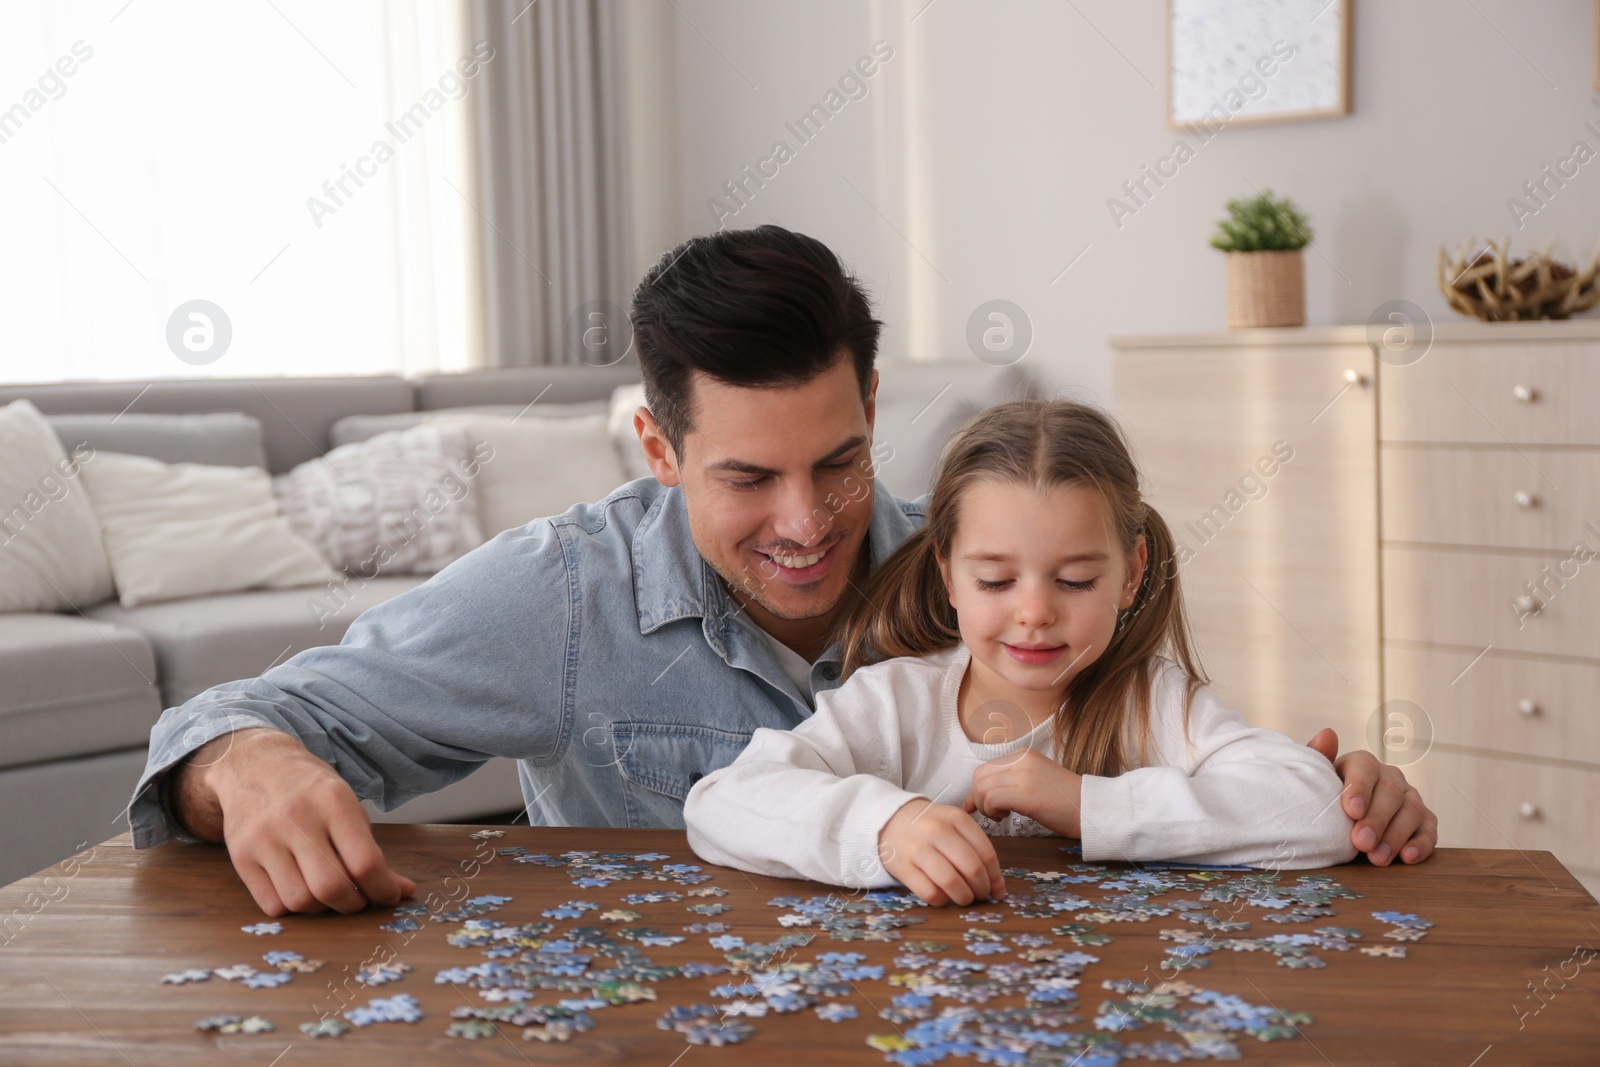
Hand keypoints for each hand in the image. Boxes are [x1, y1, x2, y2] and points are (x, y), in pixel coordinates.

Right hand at [173, 728, 415, 915]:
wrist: (256, 766)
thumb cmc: (311, 790)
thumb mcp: (348, 806)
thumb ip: (372, 851)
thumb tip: (402, 890)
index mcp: (334, 802)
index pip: (365, 862)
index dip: (383, 889)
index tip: (389, 896)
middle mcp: (297, 819)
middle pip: (331, 887)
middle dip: (354, 904)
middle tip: (359, 899)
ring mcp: (264, 839)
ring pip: (300, 901)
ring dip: (323, 909)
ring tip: (330, 895)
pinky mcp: (240, 857)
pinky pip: (272, 904)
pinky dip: (294, 909)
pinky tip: (302, 890)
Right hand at [877, 798, 1005, 905]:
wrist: (891, 820)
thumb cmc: (931, 826)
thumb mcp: (955, 825)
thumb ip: (977, 850)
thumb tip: (998, 889)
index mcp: (956, 818)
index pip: (986, 854)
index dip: (995, 878)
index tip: (996, 890)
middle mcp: (937, 830)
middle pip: (972, 869)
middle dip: (982, 889)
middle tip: (980, 895)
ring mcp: (917, 848)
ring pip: (952, 883)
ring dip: (964, 898)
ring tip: (964, 898)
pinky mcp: (902, 867)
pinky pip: (930, 893)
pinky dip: (942, 901)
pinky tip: (943, 896)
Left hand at [963, 747, 1083, 838]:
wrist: (1091, 809)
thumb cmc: (1063, 801)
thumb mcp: (1033, 781)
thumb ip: (1008, 782)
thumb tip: (976, 797)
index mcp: (1022, 754)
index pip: (985, 769)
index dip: (976, 790)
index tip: (976, 807)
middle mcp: (1021, 759)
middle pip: (979, 777)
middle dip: (978, 799)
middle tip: (992, 813)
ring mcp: (1024, 774)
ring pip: (982, 788)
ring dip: (986, 807)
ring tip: (1002, 816)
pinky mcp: (1026, 793)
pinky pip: (992, 799)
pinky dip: (992, 811)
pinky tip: (1007, 817)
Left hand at [1306, 728, 1436, 865]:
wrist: (1341, 820)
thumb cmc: (1327, 798)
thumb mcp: (1317, 780)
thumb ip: (1319, 758)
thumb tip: (1327, 734)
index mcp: (1363, 764)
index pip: (1364, 768)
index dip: (1359, 788)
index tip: (1351, 811)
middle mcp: (1391, 778)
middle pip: (1390, 793)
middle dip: (1376, 820)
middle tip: (1361, 842)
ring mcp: (1410, 799)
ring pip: (1411, 812)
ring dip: (1395, 837)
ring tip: (1377, 858)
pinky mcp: (1425, 822)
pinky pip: (1429, 831)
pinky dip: (1420, 845)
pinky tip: (1407, 857)